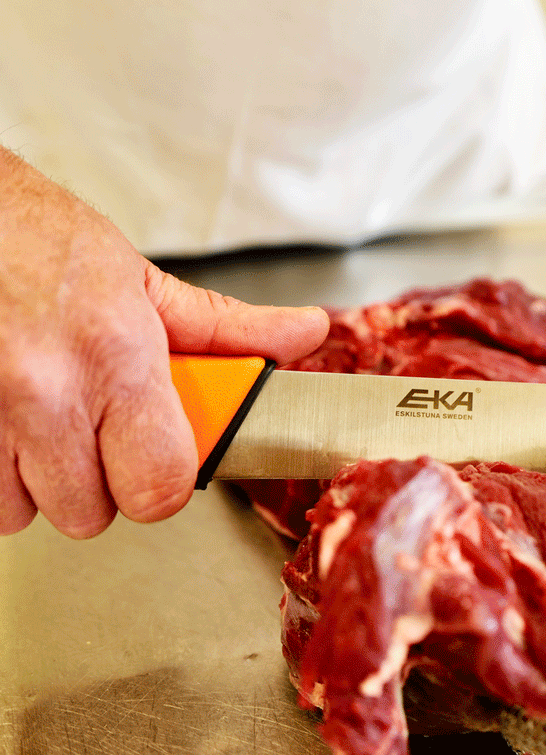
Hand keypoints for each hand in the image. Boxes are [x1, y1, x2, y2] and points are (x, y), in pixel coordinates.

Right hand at [0, 149, 329, 537]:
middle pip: (89, 514)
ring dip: (36, 480)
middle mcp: (44, 392)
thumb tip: (306, 334)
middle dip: (98, 483)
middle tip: (93, 431)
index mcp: (116, 356)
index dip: (164, 484)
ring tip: (41, 418)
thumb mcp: (142, 280)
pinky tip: (5, 422)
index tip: (158, 461)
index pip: (160, 486)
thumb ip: (227, 327)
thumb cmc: (35, 240)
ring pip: (20, 513)